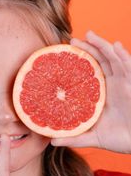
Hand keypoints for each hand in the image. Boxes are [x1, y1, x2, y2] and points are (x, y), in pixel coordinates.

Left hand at [51, 30, 130, 153]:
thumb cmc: (120, 139)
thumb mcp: (94, 137)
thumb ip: (74, 138)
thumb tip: (51, 141)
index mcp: (102, 92)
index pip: (90, 70)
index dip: (80, 60)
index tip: (64, 52)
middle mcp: (113, 83)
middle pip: (100, 59)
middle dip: (88, 47)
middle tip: (72, 40)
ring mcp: (124, 82)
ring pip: (113, 58)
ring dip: (102, 45)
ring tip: (89, 35)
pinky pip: (129, 67)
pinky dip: (124, 55)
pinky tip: (116, 46)